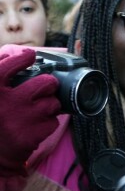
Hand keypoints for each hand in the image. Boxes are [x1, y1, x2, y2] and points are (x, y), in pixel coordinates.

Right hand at [0, 47, 59, 190]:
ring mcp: (20, 119)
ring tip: (43, 108)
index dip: (21, 59)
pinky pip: (53, 122)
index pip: (6, 67)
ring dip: (51, 105)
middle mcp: (6, 103)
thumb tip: (11, 55)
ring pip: (52, 103)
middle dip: (50, 84)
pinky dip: (50, 123)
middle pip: (43, 84)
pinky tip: (40, 124)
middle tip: (48, 85)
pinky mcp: (31, 135)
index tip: (31, 55)